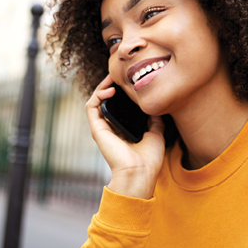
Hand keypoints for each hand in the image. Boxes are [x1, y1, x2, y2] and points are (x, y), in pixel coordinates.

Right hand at [86, 75, 165, 198]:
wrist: (140, 173)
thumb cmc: (149, 159)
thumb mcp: (156, 133)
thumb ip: (155, 120)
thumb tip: (157, 107)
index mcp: (122, 129)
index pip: (118, 106)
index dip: (121, 92)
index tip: (130, 81)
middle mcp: (110, 128)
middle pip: (106, 101)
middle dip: (111, 85)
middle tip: (120, 75)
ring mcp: (102, 128)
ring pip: (96, 101)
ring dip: (102, 87)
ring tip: (113, 78)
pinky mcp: (96, 129)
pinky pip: (91, 107)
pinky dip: (98, 95)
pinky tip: (110, 89)